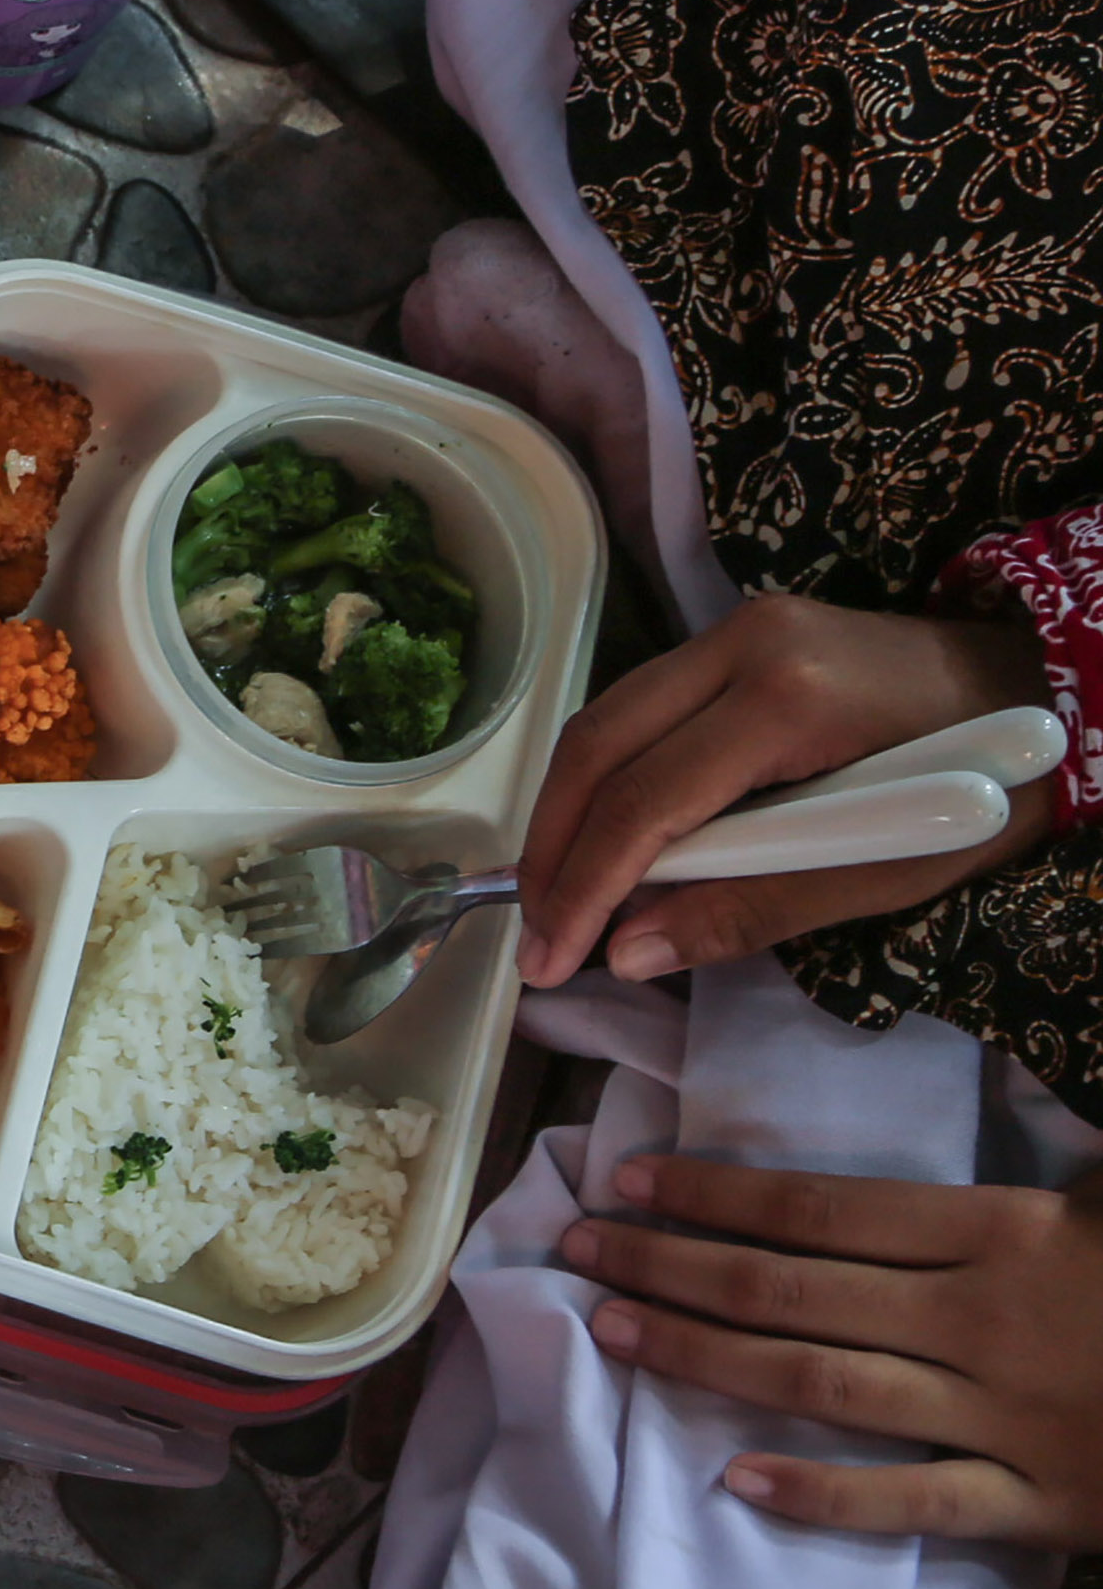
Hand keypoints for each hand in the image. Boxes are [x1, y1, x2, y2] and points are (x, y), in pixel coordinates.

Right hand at [516, 593, 1052, 987]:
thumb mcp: (891, 874)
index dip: (586, 886)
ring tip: (559, 897)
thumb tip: (628, 953)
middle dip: (552, 849)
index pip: (647, 801)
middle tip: (536, 934)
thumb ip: (755, 910)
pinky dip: (608, 780)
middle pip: (598, 746)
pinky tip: (608, 839)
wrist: (1052, 685)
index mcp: (788, 702)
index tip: (552, 959)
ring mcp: (734, 629)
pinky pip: (640, 709)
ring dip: (569, 814)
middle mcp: (741, 644)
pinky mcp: (736, 636)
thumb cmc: (988, 790)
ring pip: (605, 721)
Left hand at [562, 1155, 1102, 1547]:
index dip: (722, 1193)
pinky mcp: (1041, 1504)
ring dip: (709, 1358)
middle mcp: (986, 1322)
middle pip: (798, 1290)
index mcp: (1008, 1232)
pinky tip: (734, 1480)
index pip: (829, 1209)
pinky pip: (918, 1503)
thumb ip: (1065, 1107)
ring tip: (613, 1331)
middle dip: (676, 1267)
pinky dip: (826, 1497)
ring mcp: (1007, 1418)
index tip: (631, 1176)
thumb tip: (1032, 1000)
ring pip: (827, 1384)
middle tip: (577, 1247)